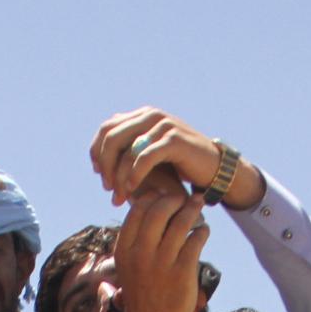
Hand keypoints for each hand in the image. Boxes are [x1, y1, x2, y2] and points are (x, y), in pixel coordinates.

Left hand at [88, 107, 264, 210]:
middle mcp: (150, 115)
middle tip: (107, 189)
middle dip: (105, 166)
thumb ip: (128, 147)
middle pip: (111, 138)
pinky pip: (145, 157)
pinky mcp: (174, 140)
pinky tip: (132, 190)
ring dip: (118, 176)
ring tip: (118, 196)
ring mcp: (163, 125)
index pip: (106, 129)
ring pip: (126, 150)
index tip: (99, 175)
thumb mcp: (151, 153)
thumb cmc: (180, 164)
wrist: (214, 167)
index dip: (97, 152)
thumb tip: (98, 154)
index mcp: (142, 115)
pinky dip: (134, 175)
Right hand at [113, 188, 209, 311]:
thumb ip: (135, 239)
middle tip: (184, 198)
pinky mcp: (183, 272)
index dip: (154, 197)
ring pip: (181, 222)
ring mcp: (162, 262)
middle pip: (160, 210)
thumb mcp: (128, 265)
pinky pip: (195, 240)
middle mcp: (141, 253)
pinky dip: (202, 230)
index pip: (138, 210)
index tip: (164, 195)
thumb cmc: (142, 292)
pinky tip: (203, 230)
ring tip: (198, 206)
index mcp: (124, 248)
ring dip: (192, 209)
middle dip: (175, 199)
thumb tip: (150, 207)